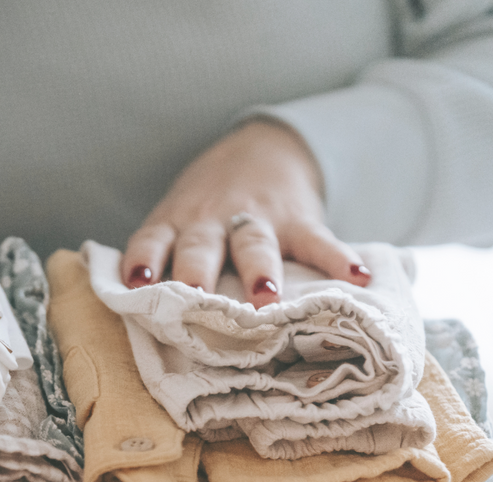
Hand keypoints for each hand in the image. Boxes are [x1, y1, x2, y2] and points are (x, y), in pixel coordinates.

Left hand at [121, 120, 370, 307]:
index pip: (152, 239)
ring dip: (259, 269)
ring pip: (254, 244)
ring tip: (266, 297)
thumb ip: (163, 263)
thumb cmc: (206, 210)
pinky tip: (356, 277)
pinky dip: (338, 259)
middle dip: (196, 271)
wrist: (260, 149)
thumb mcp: (177, 223)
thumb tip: (138, 321)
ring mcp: (256, 219)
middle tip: (195, 297)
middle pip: (201, 245)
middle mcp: (211, 222)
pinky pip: (318, 241)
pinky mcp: (298, 221)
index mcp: (176, 224)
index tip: (136, 280)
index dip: (143, 258)